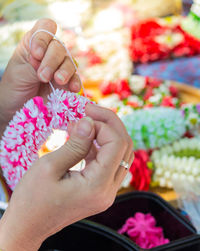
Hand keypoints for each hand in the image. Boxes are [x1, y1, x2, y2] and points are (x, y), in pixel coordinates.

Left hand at [0, 18, 80, 135]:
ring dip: (65, 71)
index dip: (43, 38)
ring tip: (58, 81)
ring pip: (69, 62)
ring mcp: (59, 70)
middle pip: (59, 47)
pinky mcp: (66, 85)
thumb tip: (51, 58)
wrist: (17, 111)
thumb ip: (35, 62)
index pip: (45, 29)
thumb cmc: (13, 89)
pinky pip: (76, 80)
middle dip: (52, 61)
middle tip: (43, 76)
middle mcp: (49, 55)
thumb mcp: (19, 72)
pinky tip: (71, 88)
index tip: (36, 54)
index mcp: (34, 45)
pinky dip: (75, 83)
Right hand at [0, 104, 133, 250]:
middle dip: (109, 124)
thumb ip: (75, 144)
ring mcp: (106, 192)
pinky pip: (109, 162)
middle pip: (124, 147)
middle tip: (89, 110)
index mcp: (97, 186)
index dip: (103, 124)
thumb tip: (90, 122)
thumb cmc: (32, 199)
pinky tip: (84, 138)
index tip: (84, 114)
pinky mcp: (100, 190)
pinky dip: (100, 146)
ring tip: (84, 122)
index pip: (117, 144)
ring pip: (120, 154)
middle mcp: (109, 191)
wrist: (28, 225)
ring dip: (105, 134)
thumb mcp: (49, 167)